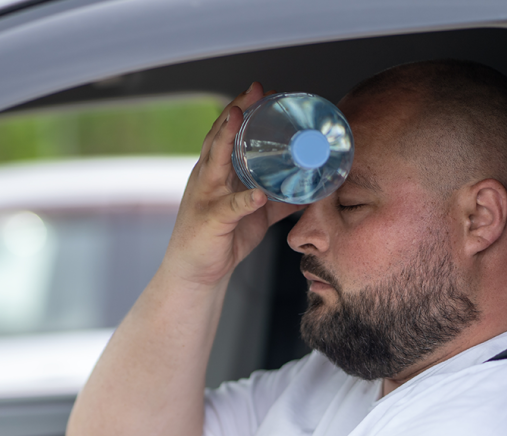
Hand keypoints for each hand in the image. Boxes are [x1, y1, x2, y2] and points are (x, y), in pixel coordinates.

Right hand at [164, 82, 300, 285]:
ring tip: (241, 118)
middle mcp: (207, 179)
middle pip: (218, 136)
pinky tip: (258, 194)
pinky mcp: (211, 221)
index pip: (226, 133)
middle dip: (235, 111)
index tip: (262, 90)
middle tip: (255, 90)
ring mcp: (206, 198)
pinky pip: (230, 208)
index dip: (242, 109)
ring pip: (215, 161)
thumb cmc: (222, 238)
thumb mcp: (254, 213)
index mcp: (216, 173)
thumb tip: (309, 191)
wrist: (197, 273)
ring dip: (227, 137)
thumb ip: (279, 199)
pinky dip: (245, 199)